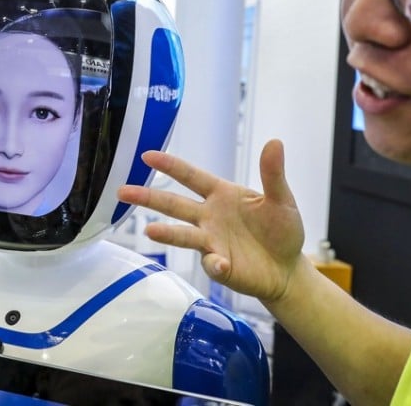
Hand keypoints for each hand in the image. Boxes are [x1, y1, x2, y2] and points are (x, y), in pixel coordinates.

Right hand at [117, 139, 304, 303]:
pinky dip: (214, 263)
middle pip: (173, 204)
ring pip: (182, 234)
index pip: (191, 176)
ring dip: (166, 233)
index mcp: (221, 194)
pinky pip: (211, 263)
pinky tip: (221, 263)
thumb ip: (273, 174)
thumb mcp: (281, 200)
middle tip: (122, 191)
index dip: (170, 166)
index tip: (147, 156)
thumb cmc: (281, 230)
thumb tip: (274, 142)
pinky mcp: (218, 265)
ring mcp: (210, 241)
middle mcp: (208, 216)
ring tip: (150, 231)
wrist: (288, 269)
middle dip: (148, 196)